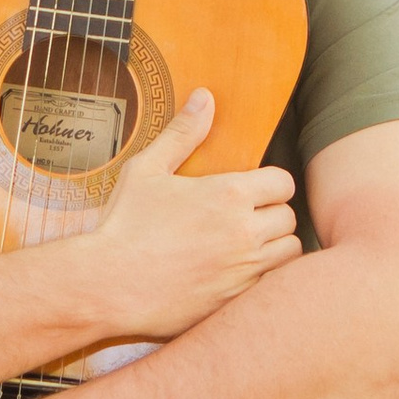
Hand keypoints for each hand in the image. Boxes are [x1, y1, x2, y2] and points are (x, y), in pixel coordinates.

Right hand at [86, 89, 298, 341]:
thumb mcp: (147, 171)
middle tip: (245, 218)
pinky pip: (271, 285)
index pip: (284, 183)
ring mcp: (244, 270)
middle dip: (272, 215)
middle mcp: (244, 232)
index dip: (270, 184)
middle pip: (289, 217)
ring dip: (274, 246)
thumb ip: (182, 134)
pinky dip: (262, 277)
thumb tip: (204, 97)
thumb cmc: (124, 226)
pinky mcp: (236, 301)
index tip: (252, 191)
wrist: (108, 286)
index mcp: (229, 195)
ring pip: (289, 252)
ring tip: (247, 245)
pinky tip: (235, 272)